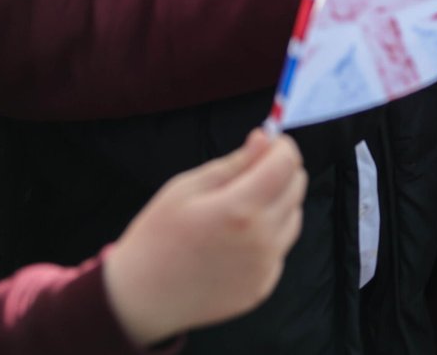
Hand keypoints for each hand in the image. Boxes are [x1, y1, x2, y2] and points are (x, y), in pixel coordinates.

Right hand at [103, 131, 305, 346]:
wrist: (140, 298)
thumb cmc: (157, 237)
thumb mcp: (186, 188)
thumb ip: (233, 163)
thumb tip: (264, 138)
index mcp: (240, 208)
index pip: (286, 164)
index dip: (282, 147)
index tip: (269, 144)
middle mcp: (261, 238)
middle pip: (296, 188)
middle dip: (282, 172)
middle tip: (253, 174)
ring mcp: (264, 266)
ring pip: (293, 218)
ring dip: (279, 204)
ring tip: (242, 209)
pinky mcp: (263, 286)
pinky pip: (280, 249)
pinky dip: (270, 237)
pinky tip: (238, 240)